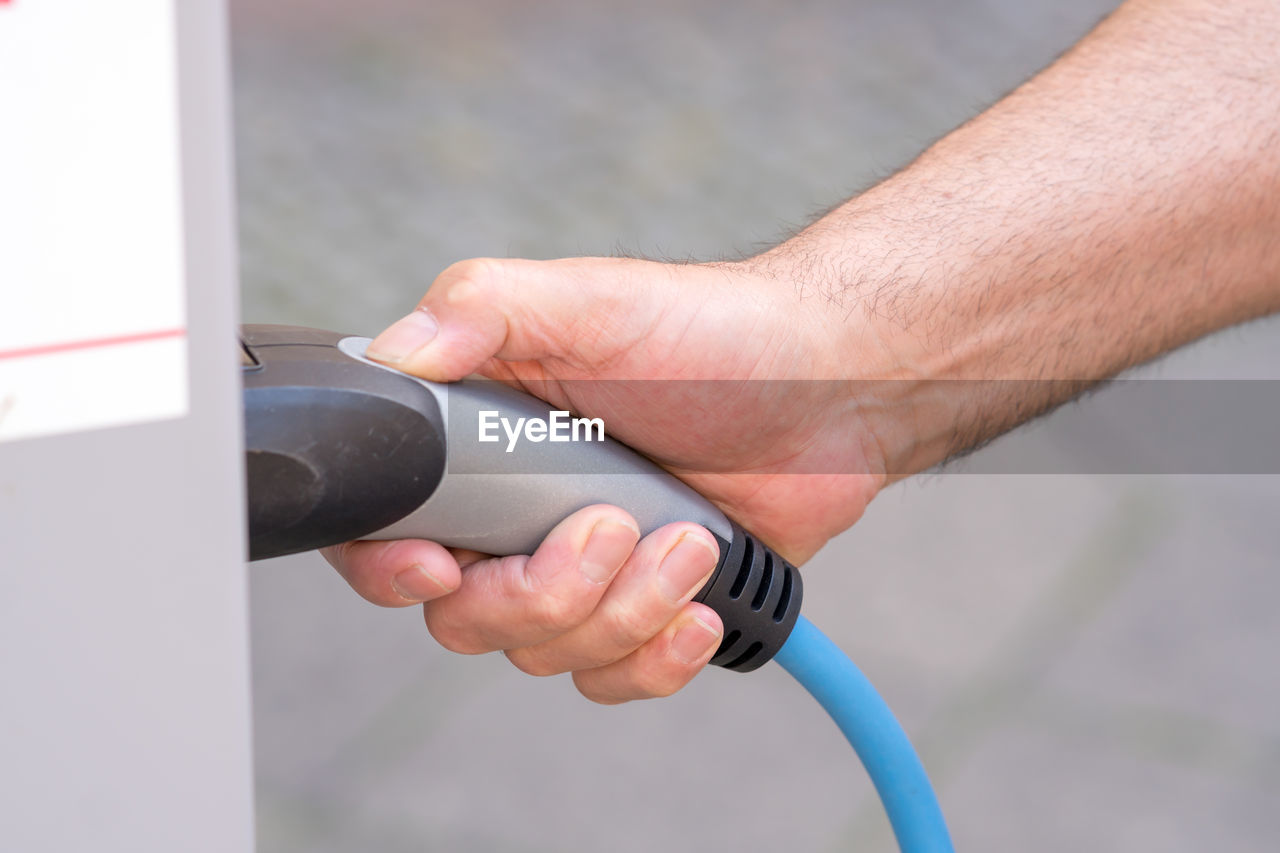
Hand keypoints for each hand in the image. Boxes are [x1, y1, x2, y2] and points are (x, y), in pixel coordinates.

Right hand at [324, 256, 885, 701]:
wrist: (828, 387)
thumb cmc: (709, 333)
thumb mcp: (588, 300)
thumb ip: (480, 309)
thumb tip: (394, 355)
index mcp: (479, 440)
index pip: (387, 528)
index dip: (394, 567)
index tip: (443, 567)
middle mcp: (516, 512)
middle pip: (465, 616)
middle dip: (543, 591)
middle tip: (616, 525)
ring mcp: (580, 567)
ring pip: (545, 653)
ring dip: (624, 609)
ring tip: (691, 539)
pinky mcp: (644, 607)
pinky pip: (612, 676)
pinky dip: (656, 655)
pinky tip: (702, 604)